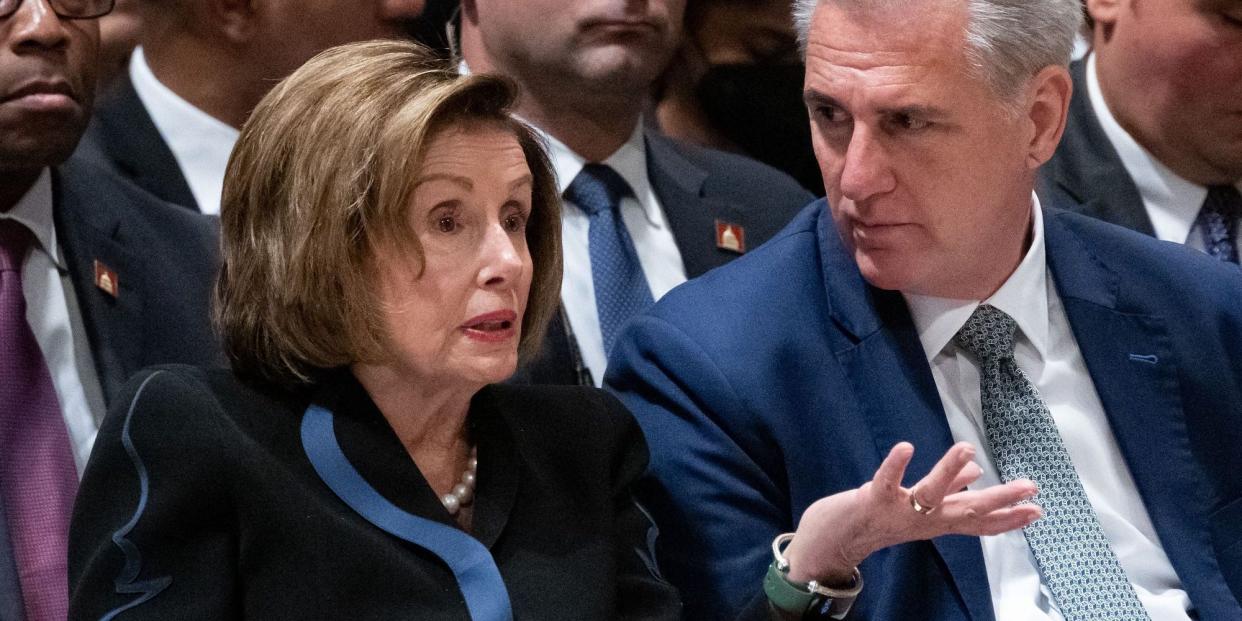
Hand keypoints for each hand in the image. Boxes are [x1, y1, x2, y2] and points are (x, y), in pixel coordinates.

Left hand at [783, 442, 1039, 583]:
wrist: (833, 542)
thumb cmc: (876, 519)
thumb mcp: (918, 508)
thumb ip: (949, 491)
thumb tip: (975, 472)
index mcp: (936, 520)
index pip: (978, 521)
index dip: (1008, 517)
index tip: (1039, 510)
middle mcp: (923, 519)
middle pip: (967, 511)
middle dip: (1000, 499)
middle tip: (1031, 487)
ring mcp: (899, 511)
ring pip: (930, 492)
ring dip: (948, 471)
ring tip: (967, 448)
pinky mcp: (872, 500)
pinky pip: (885, 482)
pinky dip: (895, 465)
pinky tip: (907, 447)